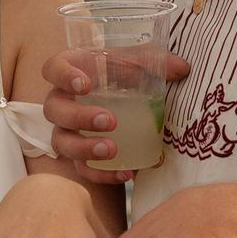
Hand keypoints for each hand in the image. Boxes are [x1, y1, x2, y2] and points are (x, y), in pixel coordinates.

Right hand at [40, 48, 190, 184]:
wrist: (125, 102)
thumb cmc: (125, 75)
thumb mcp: (140, 64)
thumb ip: (159, 63)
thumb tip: (183, 68)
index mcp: (73, 71)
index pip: (53, 69)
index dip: (63, 76)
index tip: (85, 84)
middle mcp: (62, 100)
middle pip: (54, 109)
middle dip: (79, 117)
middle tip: (110, 120)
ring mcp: (66, 130)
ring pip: (61, 142)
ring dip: (84, 148)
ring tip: (112, 150)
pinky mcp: (78, 155)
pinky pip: (81, 169)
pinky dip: (102, 174)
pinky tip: (126, 173)